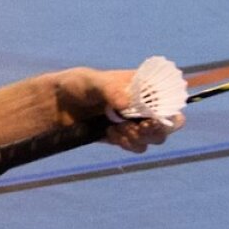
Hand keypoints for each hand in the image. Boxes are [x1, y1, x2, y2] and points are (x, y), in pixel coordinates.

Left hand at [56, 68, 185, 154]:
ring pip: (153, 139)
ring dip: (139, 138)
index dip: (170, 112)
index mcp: (143, 87)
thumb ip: (110, 90)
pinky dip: (126, 143)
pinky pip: (136, 147)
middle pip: (167, 125)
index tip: (155, 118)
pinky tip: (110, 133)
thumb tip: (126, 104)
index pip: (170, 100)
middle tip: (139, 128)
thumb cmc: (77, 84)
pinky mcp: (123, 137)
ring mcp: (134, 123)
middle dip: (156, 130)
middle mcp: (143, 105)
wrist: (58, 105)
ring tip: (119, 128)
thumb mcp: (92, 82)